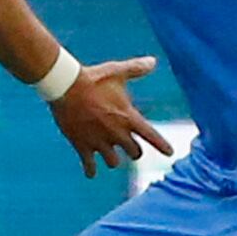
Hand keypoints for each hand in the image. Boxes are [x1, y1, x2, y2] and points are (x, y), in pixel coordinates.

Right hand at [47, 55, 171, 177]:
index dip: (162, 145)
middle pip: (134, 153)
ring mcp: (100, 142)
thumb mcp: (117, 72)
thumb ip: (136, 69)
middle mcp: (117, 133)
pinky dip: (91, 170)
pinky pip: (89, 166)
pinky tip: (91, 173)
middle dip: (133, 151)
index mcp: (128, 117)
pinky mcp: (82, 146)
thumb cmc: (94, 78)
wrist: (66, 87)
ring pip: (114, 162)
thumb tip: (153, 62)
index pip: (152, 136)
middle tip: (130, 148)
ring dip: (114, 160)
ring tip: (110, 156)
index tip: (170, 153)